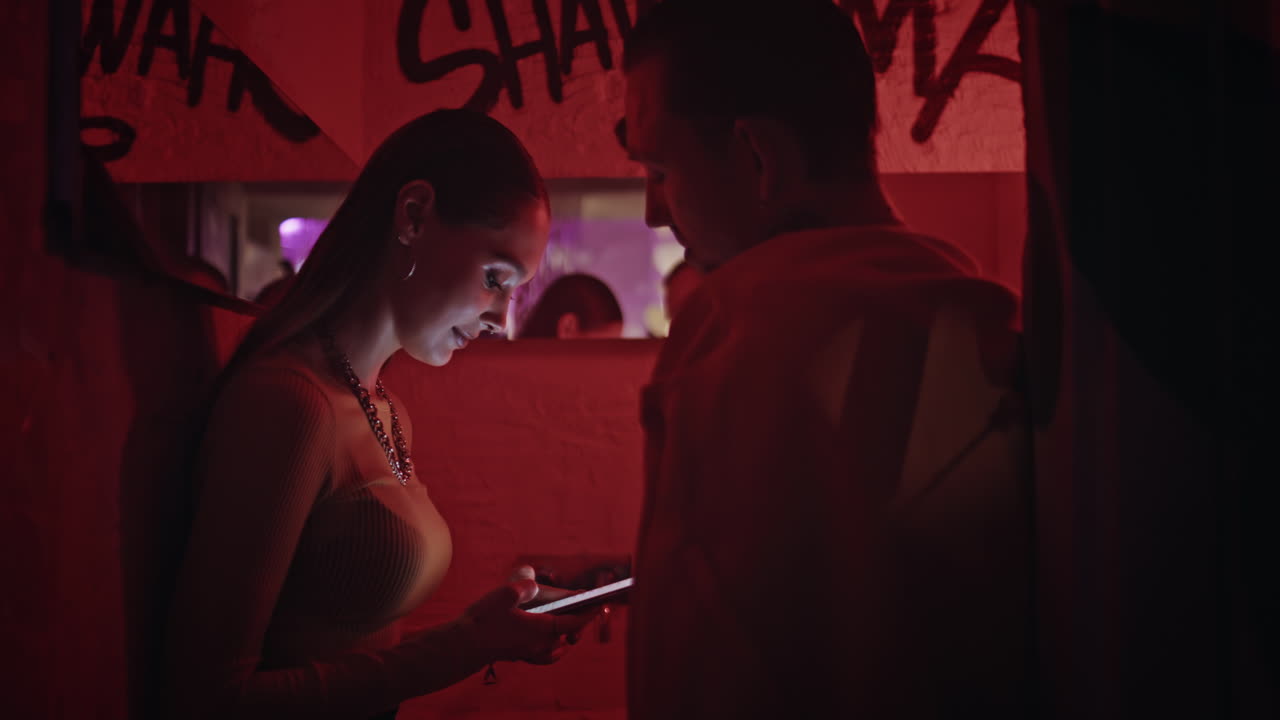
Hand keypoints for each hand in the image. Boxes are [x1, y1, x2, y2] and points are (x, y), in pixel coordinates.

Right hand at [459, 574, 594, 664]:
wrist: (464, 645)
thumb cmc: (484, 620)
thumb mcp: (505, 594)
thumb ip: (525, 585)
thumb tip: (534, 581)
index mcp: (542, 630)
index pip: (575, 622)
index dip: (589, 612)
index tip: (599, 602)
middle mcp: (541, 645)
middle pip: (569, 632)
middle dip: (579, 619)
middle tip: (585, 605)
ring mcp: (532, 653)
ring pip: (560, 644)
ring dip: (568, 632)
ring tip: (572, 621)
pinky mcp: (522, 656)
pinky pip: (548, 655)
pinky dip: (556, 648)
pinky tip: (555, 642)